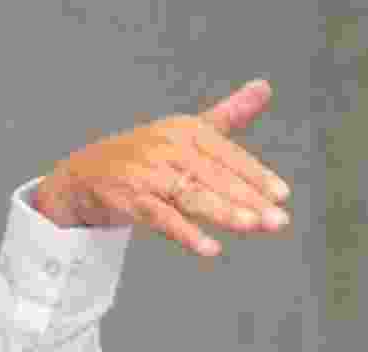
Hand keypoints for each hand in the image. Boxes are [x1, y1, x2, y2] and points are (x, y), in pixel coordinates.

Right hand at [33, 78, 290, 256]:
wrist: (86, 172)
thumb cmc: (148, 154)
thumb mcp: (188, 130)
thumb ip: (230, 114)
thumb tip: (265, 86)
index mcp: (187, 130)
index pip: (228, 154)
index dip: (256, 175)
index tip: (282, 195)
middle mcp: (168, 146)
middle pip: (215, 177)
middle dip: (249, 200)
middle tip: (278, 220)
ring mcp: (147, 172)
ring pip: (191, 195)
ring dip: (223, 212)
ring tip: (252, 226)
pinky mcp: (129, 198)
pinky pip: (162, 217)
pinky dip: (186, 234)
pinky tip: (210, 248)